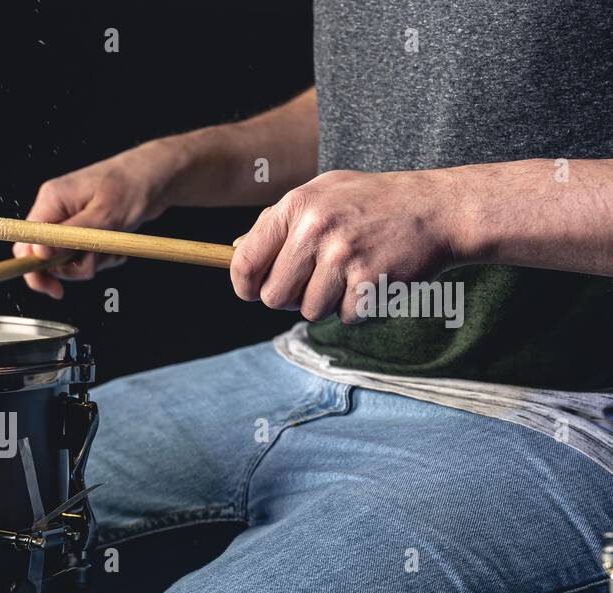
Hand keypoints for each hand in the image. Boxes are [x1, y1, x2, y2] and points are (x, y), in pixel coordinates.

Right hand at [15, 141, 178, 297]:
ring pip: (66, 260)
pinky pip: (82, 256)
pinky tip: (115, 248)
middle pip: (44, 256)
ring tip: (112, 250)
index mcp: (52, 199)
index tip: (55, 286)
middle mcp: (56, 210)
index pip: (26, 241)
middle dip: (69, 268)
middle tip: (94, 264)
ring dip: (90, 263)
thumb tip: (39, 254)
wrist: (158, 175)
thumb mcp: (104, 216)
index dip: (35, 267)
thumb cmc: (133, 186)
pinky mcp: (82, 229)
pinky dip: (100, 259)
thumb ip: (70, 238)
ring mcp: (68, 220)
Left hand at [229, 168, 461, 322]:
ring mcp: (343, 257)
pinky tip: (371, 280)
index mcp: (297, 205)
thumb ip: (278, 222)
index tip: (252, 292)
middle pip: (274, 298)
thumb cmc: (373, 203)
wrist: (438, 209)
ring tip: (349, 274)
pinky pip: (343, 317)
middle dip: (290, 299)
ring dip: (326, 303)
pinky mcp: (368, 282)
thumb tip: (236, 251)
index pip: (246, 262)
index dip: (245, 285)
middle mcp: (316, 229)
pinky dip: (356, 308)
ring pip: (309, 312)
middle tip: (314, 282)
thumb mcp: (322, 193)